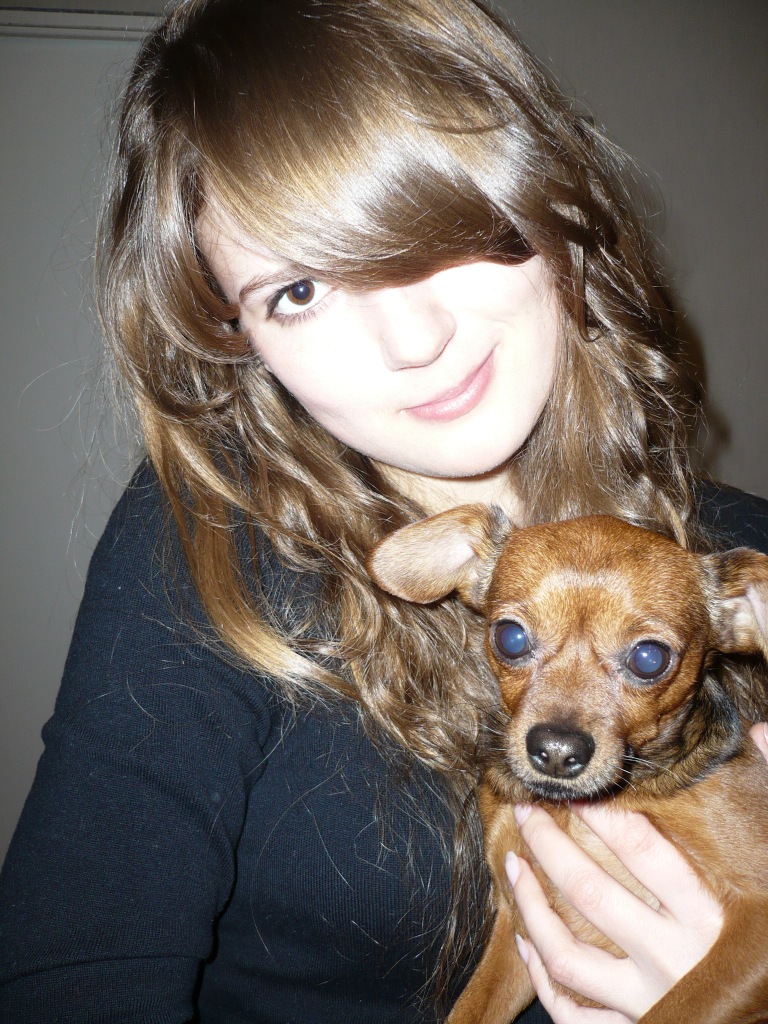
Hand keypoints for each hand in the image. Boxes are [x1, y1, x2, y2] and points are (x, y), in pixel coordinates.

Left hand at [507, 724, 767, 1023]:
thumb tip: (764, 730)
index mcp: (711, 917)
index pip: (644, 851)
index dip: (603, 813)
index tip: (576, 786)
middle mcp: (676, 959)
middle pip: (592, 891)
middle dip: (550, 842)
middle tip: (525, 806)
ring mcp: (650, 999)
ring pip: (568, 951)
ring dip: (532, 904)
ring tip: (515, 861)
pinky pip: (572, 1009)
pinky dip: (542, 973)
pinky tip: (525, 938)